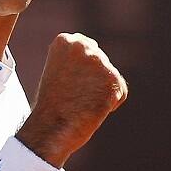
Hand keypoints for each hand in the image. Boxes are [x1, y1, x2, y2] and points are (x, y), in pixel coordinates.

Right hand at [16, 33, 126, 167]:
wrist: (50, 129)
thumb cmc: (51, 106)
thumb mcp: (58, 71)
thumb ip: (76, 60)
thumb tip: (98, 57)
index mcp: (64, 41)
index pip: (87, 51)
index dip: (78, 74)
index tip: (64, 84)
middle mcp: (83, 46)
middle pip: (100, 64)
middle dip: (91, 83)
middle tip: (72, 96)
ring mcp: (99, 62)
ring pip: (110, 79)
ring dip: (100, 94)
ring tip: (81, 104)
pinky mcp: (112, 79)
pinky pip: (120, 93)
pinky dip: (109, 105)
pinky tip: (91, 109)